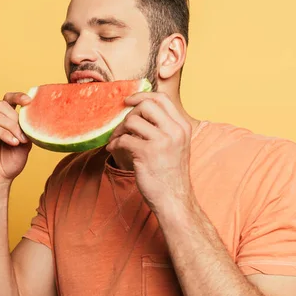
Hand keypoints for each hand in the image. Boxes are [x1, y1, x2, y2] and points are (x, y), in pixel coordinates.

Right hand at [0, 92, 31, 191]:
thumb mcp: (24, 144)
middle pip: (2, 105)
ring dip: (12, 128)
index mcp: (2, 119)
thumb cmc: (9, 163)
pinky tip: (13, 142)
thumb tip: (34, 116)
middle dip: (16, 119)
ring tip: (19, 142)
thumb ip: (26, 129)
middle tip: (24, 135)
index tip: (29, 101)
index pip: (7, 100)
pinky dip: (5, 134)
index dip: (17, 96)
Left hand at [106, 92, 192, 211]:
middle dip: (129, 114)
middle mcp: (174, 131)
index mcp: (182, 126)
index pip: (162, 98)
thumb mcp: (176, 146)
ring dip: (119, 130)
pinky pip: (123, 139)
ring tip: (116, 140)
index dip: (142, 96)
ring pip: (132, 121)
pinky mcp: (147, 153)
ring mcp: (162, 141)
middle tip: (122, 127)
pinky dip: (114, 143)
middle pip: (146, 105)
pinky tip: (113, 149)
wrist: (174, 199)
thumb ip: (164, 128)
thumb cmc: (170, 174)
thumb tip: (140, 109)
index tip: (128, 101)